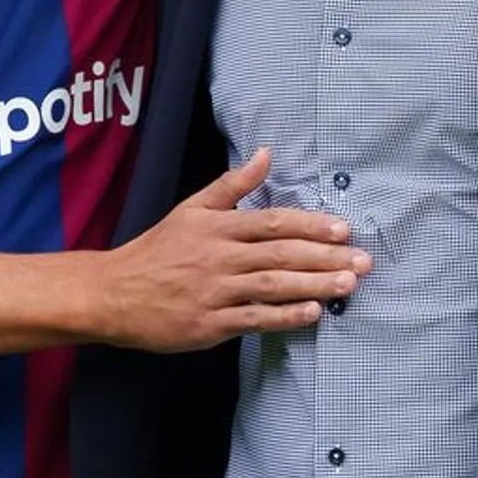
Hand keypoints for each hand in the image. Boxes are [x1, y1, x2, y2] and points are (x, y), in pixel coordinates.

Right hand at [98, 148, 369, 352]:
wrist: (114, 293)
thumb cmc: (158, 250)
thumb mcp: (192, 209)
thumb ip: (232, 185)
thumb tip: (265, 154)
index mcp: (218, 226)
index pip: (273, 222)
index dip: (311, 225)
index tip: (344, 230)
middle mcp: (219, 256)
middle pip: (281, 253)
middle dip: (326, 257)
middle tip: (363, 261)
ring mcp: (215, 291)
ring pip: (272, 285)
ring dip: (314, 285)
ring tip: (348, 285)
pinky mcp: (210, 323)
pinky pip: (254, 319)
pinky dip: (285, 316)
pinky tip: (312, 314)